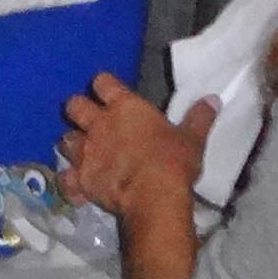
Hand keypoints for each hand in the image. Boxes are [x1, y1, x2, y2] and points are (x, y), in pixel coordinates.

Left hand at [57, 72, 210, 227]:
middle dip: (78, 111)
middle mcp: (98, 124)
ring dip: (72, 144)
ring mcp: (86, 151)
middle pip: (74, 105)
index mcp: (124, 107)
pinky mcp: (80, 179)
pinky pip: (64, 179)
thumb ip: (199, 118)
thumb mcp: (191, 138)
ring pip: (65, 139)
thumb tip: (213, 99)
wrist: (154, 197)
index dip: (104, 85)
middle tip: (89, 120)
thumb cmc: (173, 162)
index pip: (103, 82)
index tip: (109, 92)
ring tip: (82, 152)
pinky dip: (68, 182)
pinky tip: (76, 186)